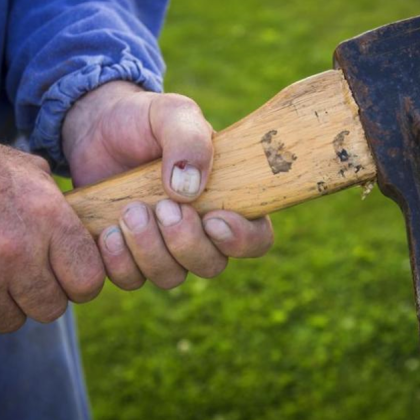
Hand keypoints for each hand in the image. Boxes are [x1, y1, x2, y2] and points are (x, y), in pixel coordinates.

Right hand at [0, 146, 104, 332]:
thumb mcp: (34, 175)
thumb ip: (64, 208)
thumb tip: (87, 230)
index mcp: (50, 218)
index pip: (88, 280)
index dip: (82, 283)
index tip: (72, 277)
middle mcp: (20, 248)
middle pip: (52, 308)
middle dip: (46, 298)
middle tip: (34, 278)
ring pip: (14, 319)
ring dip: (12, 305)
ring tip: (4, 274)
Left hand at [63, 82, 273, 289]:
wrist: (98, 128)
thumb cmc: (144, 120)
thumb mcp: (172, 114)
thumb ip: (189, 139)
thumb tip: (189, 189)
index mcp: (224, 198)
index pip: (255, 237)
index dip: (241, 240)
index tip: (213, 219)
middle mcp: (198, 229)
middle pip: (211, 265)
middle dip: (185, 242)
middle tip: (162, 207)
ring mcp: (163, 245)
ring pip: (171, 277)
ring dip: (150, 251)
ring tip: (129, 211)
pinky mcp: (129, 254)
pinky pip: (132, 280)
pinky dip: (120, 262)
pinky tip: (108, 232)